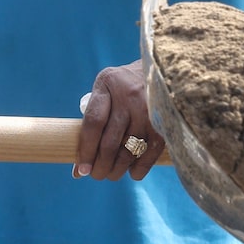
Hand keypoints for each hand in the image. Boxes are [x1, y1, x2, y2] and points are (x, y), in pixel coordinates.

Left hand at [74, 62, 164, 180]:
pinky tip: (133, 173)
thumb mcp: (105, 90)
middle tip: (96, 175)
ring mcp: (148, 109)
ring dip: (118, 169)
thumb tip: (79, 168)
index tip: (82, 170)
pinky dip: (140, 168)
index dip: (86, 150)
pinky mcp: (164, 122)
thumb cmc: (124, 86)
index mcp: (108, 84)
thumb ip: (92, 120)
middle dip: (101, 165)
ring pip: (129, 150)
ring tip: (111, 175)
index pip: (93, 123)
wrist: (162, 68)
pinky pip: (150, 152)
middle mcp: (129, 97)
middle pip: (110, 141)